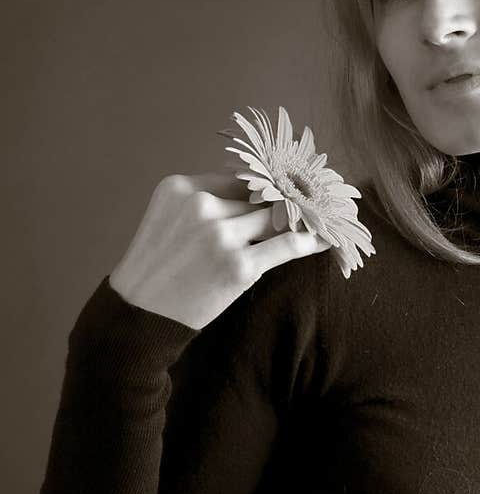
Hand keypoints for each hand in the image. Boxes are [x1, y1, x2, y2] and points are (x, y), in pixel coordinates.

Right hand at [108, 171, 332, 330]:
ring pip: (273, 218)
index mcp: (181, 188)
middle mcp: (200, 206)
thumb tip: (259, 196)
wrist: (140, 314)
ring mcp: (220, 236)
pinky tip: (324, 239)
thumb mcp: (169, 220)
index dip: (263, 188)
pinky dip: (310, 240)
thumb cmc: (158, 268)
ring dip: (298, 219)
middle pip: (257, 197)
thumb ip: (206, 204)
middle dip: (282, 204)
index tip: (285, 191)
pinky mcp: (238, 266)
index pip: (237, 179)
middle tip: (311, 205)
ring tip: (320, 221)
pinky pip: (287, 245)